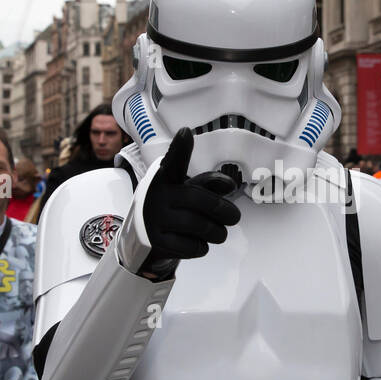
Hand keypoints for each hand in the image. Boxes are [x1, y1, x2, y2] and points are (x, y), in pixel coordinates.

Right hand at [136, 128, 240, 274]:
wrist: (145, 238)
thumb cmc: (174, 208)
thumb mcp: (187, 191)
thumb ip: (208, 184)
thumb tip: (229, 184)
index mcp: (166, 178)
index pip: (174, 161)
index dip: (180, 148)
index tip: (186, 133)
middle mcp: (157, 195)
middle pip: (199, 200)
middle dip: (224, 211)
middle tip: (235, 217)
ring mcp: (154, 218)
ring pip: (198, 226)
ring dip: (217, 232)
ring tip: (220, 233)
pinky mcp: (156, 241)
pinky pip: (191, 245)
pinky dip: (202, 247)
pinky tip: (199, 243)